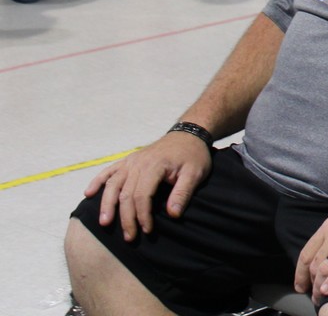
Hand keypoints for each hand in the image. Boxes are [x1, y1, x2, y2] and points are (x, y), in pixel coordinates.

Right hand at [83, 133, 211, 241]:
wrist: (189, 133)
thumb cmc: (193, 155)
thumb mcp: (195, 173)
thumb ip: (183, 193)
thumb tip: (172, 215)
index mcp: (155, 165)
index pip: (142, 195)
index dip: (142, 215)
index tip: (147, 231)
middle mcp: (139, 162)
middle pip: (126, 194)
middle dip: (126, 218)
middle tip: (129, 237)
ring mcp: (131, 160)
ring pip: (112, 184)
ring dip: (106, 204)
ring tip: (104, 223)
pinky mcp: (128, 160)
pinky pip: (109, 170)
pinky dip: (97, 181)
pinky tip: (88, 193)